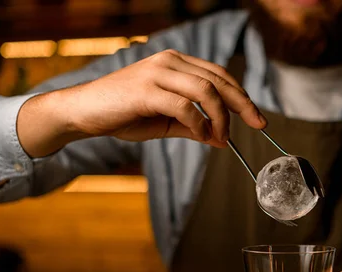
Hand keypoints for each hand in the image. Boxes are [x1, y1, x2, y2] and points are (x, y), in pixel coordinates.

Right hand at [19, 49, 266, 156]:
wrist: (83, 113)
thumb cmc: (124, 115)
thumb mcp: (166, 122)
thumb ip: (194, 126)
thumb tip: (221, 139)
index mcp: (176, 64)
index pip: (219, 75)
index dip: (241, 96)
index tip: (256, 117)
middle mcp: (170, 62)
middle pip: (219, 80)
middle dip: (242, 105)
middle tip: (258, 125)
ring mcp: (157, 72)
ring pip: (206, 90)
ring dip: (220, 117)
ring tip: (221, 138)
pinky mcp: (146, 89)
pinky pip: (184, 106)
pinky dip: (199, 123)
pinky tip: (202, 136)